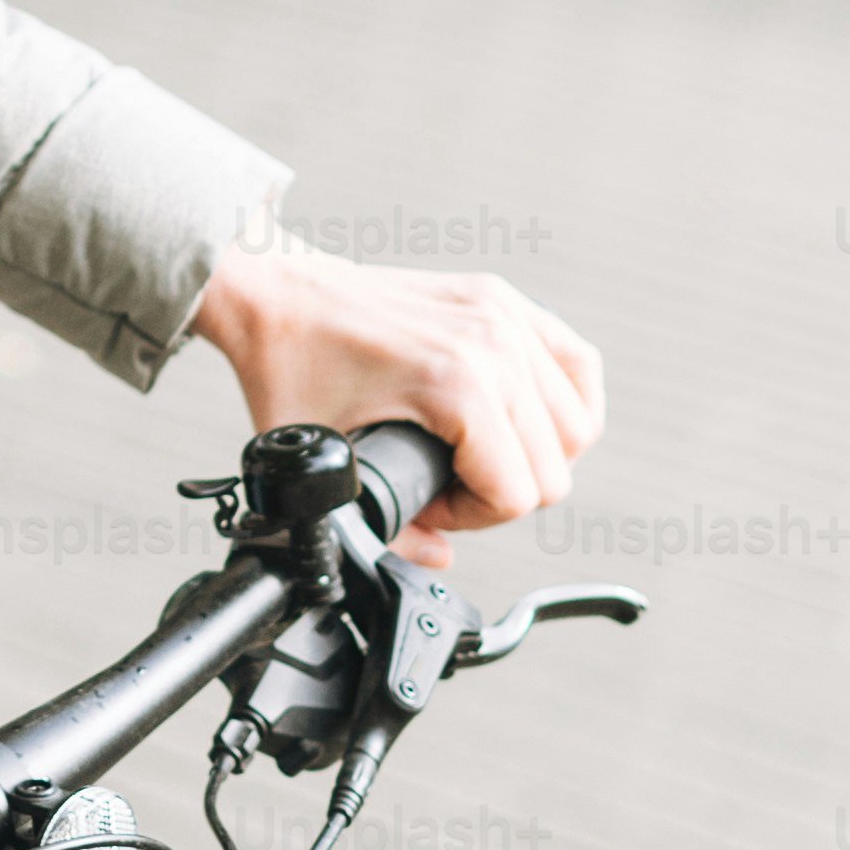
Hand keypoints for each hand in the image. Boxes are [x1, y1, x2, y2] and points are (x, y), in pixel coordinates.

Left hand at [183, 239, 605, 564]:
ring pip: (576, 425)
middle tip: (444, 483)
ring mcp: (503, 315)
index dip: (471, 519)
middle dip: (500, 493)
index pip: (517, 495)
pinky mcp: (502, 299)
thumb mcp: (327, 465)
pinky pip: (577, 365)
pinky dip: (565, 402)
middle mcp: (493, 345)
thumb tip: (437, 556)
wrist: (272, 292)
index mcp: (456, 385)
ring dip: (536, 455)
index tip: (427, 503)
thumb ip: (384, 529)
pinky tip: (530, 420)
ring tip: (480, 456)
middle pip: (554, 469)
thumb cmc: (288, 367)